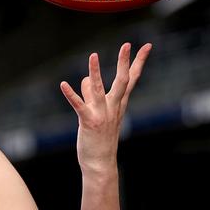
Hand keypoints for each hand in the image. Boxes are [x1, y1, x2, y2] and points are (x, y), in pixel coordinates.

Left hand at [60, 43, 151, 176]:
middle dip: (124, 62)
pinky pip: (79, 105)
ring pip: (99, 89)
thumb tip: (85, 79)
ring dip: (96, 72)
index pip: (131, 79)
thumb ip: (91, 95)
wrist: (101, 164)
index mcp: (118, 104)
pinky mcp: (89, 122)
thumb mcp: (97, 114)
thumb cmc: (99, 140)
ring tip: (93, 55)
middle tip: (126, 44)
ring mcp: (102, 115)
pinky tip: (63, 84)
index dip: (138, 62)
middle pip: (122, 81)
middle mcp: (113, 107)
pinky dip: (71, 94)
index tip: (146, 46)